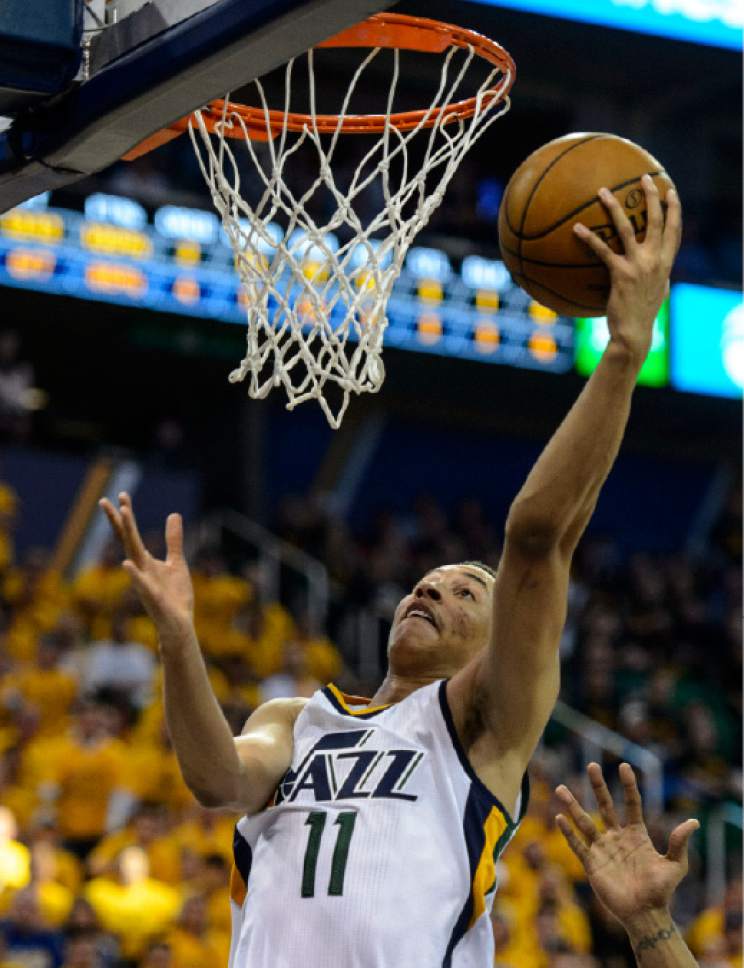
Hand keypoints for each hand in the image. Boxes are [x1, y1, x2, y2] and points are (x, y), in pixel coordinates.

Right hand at [99, 492, 193, 637]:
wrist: (179, 625)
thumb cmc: (175, 596)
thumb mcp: (177, 562)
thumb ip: (173, 540)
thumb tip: (173, 515)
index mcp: (145, 560)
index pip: (131, 534)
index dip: (126, 516)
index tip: (122, 495)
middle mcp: (140, 569)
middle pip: (127, 540)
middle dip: (118, 520)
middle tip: (106, 500)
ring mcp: (144, 582)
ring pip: (133, 556)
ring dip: (127, 536)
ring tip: (122, 516)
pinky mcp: (153, 598)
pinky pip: (142, 584)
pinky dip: (134, 574)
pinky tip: (127, 563)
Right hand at [555, 762, 698, 925]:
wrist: (645, 914)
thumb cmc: (661, 891)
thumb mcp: (675, 866)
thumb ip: (679, 843)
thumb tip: (693, 822)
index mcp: (636, 834)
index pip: (631, 804)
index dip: (628, 786)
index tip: (624, 766)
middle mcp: (617, 837)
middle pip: (605, 806)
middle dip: (598, 786)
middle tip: (592, 765)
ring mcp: (603, 849)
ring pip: (585, 822)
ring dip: (573, 805)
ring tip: (561, 789)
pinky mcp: (592, 864)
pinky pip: (578, 845)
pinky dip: (568, 832)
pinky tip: (559, 818)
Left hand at [574, 175, 681, 366]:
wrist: (633, 333)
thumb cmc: (641, 315)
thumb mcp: (656, 291)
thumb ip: (655, 274)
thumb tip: (649, 266)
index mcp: (666, 263)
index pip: (675, 230)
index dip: (675, 208)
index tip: (670, 190)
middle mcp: (656, 260)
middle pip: (658, 220)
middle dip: (653, 196)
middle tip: (645, 177)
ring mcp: (639, 266)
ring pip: (628, 228)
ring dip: (615, 207)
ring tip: (602, 192)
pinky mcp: (621, 274)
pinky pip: (603, 251)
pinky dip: (590, 238)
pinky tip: (577, 228)